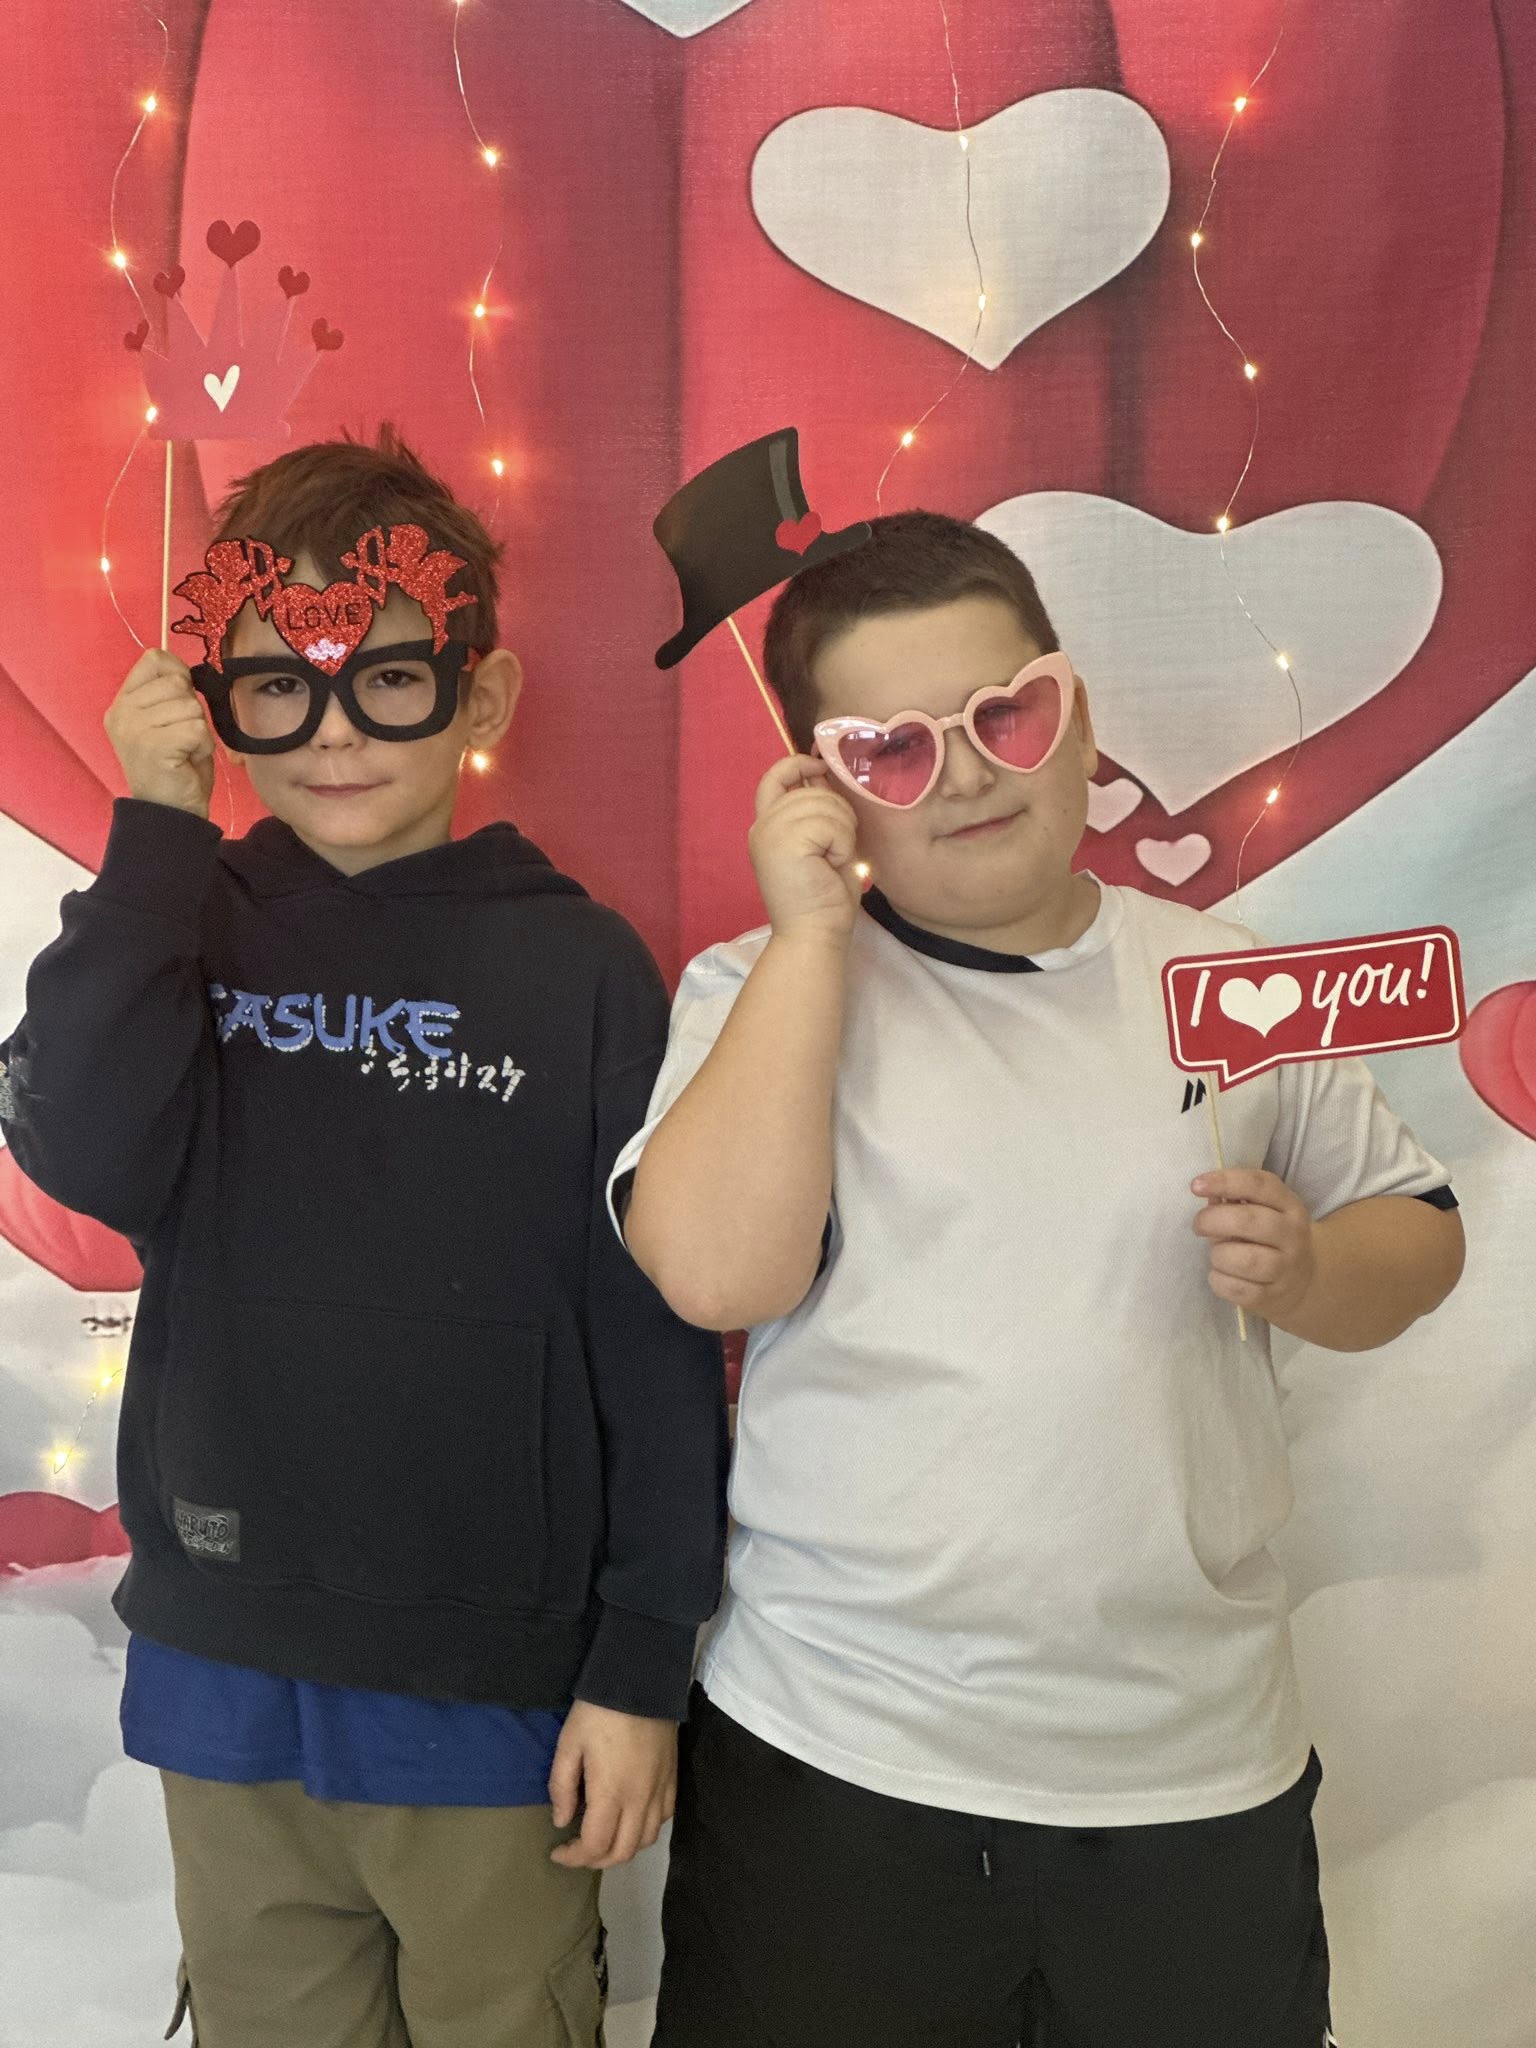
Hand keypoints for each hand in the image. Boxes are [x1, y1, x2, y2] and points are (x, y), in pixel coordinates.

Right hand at [104, 650, 215, 818]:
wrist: (170, 813)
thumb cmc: (174, 767)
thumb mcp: (164, 722)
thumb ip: (167, 693)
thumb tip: (184, 671)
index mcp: (122, 703)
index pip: (154, 659)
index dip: (177, 674)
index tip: (178, 703)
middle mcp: (122, 712)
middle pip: (177, 682)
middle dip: (191, 710)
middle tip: (181, 738)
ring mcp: (134, 728)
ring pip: (191, 706)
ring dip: (198, 730)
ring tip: (184, 750)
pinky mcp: (154, 745)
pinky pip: (197, 728)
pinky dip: (202, 745)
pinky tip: (188, 759)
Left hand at [548, 1700, 675, 1869]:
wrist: (640, 1681)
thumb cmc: (598, 1712)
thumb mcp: (568, 1744)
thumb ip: (562, 1787)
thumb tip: (562, 1821)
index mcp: (611, 1794)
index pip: (595, 1846)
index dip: (574, 1858)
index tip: (557, 1851)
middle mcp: (640, 1800)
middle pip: (623, 1852)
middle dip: (596, 1860)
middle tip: (577, 1850)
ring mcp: (660, 1790)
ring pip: (646, 1839)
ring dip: (623, 1849)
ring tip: (603, 1838)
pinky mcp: (672, 1777)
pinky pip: (664, 1818)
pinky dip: (646, 1829)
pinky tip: (632, 1818)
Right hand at [749, 755, 862, 942]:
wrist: (813, 936)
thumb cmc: (823, 899)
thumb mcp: (821, 845)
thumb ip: (817, 811)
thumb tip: (824, 772)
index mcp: (767, 827)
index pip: (774, 777)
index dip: (798, 763)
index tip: (821, 767)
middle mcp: (762, 826)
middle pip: (810, 789)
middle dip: (838, 813)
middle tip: (836, 851)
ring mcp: (770, 833)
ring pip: (825, 804)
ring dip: (843, 832)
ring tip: (834, 860)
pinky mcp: (785, 842)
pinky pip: (831, 823)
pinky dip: (843, 844)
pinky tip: (833, 865)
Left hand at [1192, 1168, 1316, 1322]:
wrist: (1302, 1281)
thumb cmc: (1269, 1238)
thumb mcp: (1263, 1212)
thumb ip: (1234, 1200)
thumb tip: (1205, 1192)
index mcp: (1289, 1206)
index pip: (1259, 1184)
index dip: (1224, 1181)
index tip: (1195, 1185)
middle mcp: (1293, 1235)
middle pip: (1249, 1221)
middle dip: (1213, 1220)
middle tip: (1199, 1225)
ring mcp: (1286, 1268)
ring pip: (1245, 1259)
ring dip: (1219, 1255)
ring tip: (1217, 1254)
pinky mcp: (1273, 1296)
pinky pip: (1238, 1289)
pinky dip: (1219, 1280)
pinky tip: (1220, 1274)